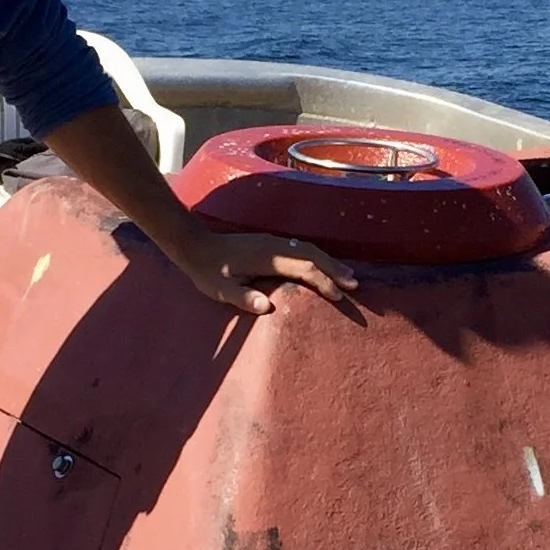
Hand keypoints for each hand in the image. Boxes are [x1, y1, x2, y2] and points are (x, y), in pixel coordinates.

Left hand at [169, 228, 358, 314]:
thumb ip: (242, 297)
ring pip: (309, 249)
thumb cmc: (208, 272)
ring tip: (346, 276)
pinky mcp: (270, 243)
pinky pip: (301, 248)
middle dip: (335, 269)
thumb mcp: (220, 290)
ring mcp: (273, 242)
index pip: (304, 269)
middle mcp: (275, 246)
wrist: (195, 245)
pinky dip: (317, 257)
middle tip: (355, 284)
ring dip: (329, 262)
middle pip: (313, 255)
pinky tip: (322, 266)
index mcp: (268, 258)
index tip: (339, 296)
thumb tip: (265, 306)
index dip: (323, 282)